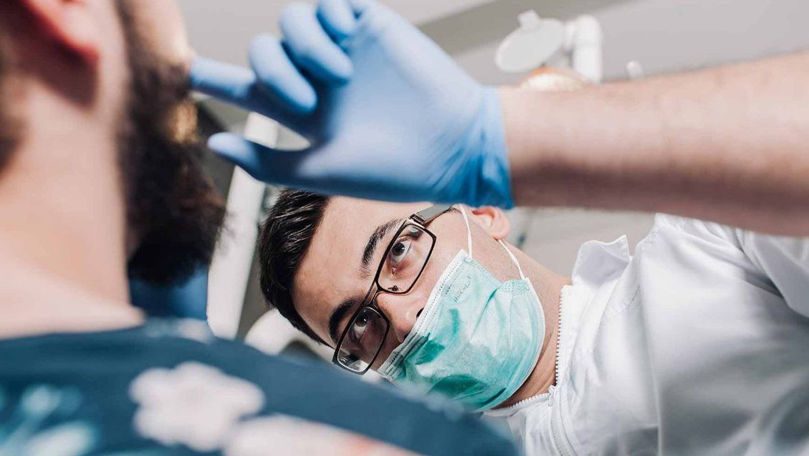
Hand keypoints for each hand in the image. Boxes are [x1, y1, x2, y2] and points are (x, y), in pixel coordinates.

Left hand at [190, 0, 512, 206]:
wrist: (450, 144)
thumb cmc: (390, 167)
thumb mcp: (319, 173)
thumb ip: (266, 162)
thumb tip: (214, 145)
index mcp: (306, 114)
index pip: (250, 90)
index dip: (214, 79)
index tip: (183, 72)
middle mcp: (319, 79)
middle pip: (263, 53)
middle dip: (267, 72)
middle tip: (302, 102)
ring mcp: (344, 52)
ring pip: (290, 24)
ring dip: (301, 48)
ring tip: (336, 76)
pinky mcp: (369, 27)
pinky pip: (329, 3)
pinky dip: (326, 18)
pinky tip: (346, 41)